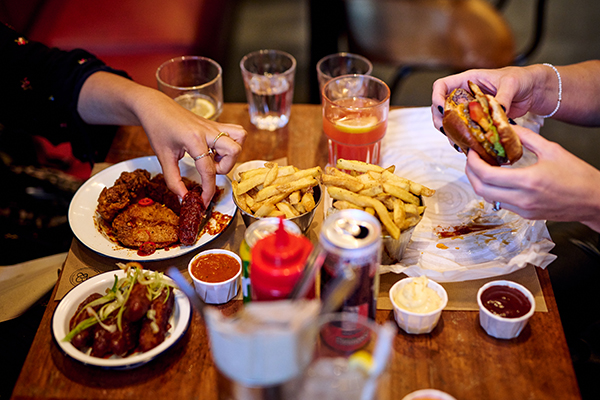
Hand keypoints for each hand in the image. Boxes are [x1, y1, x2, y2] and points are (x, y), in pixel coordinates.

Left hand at [139, 94, 245, 205]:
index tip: (204, 201)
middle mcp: (208, 130)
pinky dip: (231, 144)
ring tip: (214, 158)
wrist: (155, 107)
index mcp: (193, 139)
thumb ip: (173, 180)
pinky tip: (215, 150)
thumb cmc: (157, 128)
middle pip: (233, 150)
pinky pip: (235, 132)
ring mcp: (214, 125)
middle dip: (225, 167)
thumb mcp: (163, 157)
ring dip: (231, 154)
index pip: (208, 169)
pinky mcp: (215, 124)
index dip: (208, 190)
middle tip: (209, 169)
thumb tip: (183, 197)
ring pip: (240, 138)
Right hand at [431, 66, 539, 134]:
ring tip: (457, 141)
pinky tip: (468, 145)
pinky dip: (464, 138)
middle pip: (441, 107)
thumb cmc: (522, 79)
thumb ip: (502, 97)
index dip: (437, 97)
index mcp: (468, 80)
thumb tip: (495, 113)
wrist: (534, 90)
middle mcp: (466, 94)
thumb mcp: (512, 84)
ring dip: (451, 132)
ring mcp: (471, 109)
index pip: (441, 86)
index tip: (441, 109)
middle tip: (446, 131)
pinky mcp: (478, 121)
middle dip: (440, 120)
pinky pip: (465, 130)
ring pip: (451, 121)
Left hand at [464, 125, 599, 230]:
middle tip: (472, 159)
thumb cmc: (577, 175)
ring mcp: (522, 210)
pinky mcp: (525, 215)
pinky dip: (493, 191)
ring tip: (483, 167)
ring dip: (480, 183)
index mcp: (527, 181)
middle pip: (481, 189)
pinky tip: (497, 179)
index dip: (473, 163)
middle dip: (470, 173)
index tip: (472, 151)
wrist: (594, 200)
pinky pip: (500, 203)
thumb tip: (507, 127)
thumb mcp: (552, 149)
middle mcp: (522, 199)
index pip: (487, 175)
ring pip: (488, 198)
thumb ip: (526, 138)